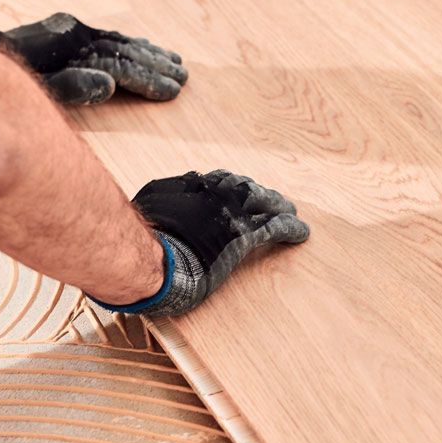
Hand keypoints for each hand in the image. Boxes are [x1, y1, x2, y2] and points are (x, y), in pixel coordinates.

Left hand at [0, 13, 189, 105]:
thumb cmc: (2, 80)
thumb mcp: (35, 86)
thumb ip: (71, 86)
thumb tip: (109, 84)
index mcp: (72, 43)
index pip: (120, 64)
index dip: (148, 79)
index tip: (173, 91)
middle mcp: (75, 31)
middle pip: (124, 50)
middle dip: (155, 65)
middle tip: (184, 78)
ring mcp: (71, 30)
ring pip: (118, 41)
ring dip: (148, 53)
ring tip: (175, 63)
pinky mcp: (65, 31)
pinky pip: (105, 37)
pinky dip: (128, 43)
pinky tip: (143, 46)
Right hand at [97, 171, 310, 315]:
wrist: (152, 260)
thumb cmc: (140, 241)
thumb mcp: (145, 212)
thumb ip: (156, 206)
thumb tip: (146, 211)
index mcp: (190, 186)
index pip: (217, 182)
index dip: (230, 188)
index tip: (236, 192)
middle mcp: (214, 193)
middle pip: (244, 187)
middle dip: (258, 194)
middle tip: (271, 199)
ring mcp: (231, 213)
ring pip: (264, 204)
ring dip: (278, 207)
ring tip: (290, 211)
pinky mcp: (245, 236)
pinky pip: (274, 228)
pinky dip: (290, 229)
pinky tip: (302, 233)